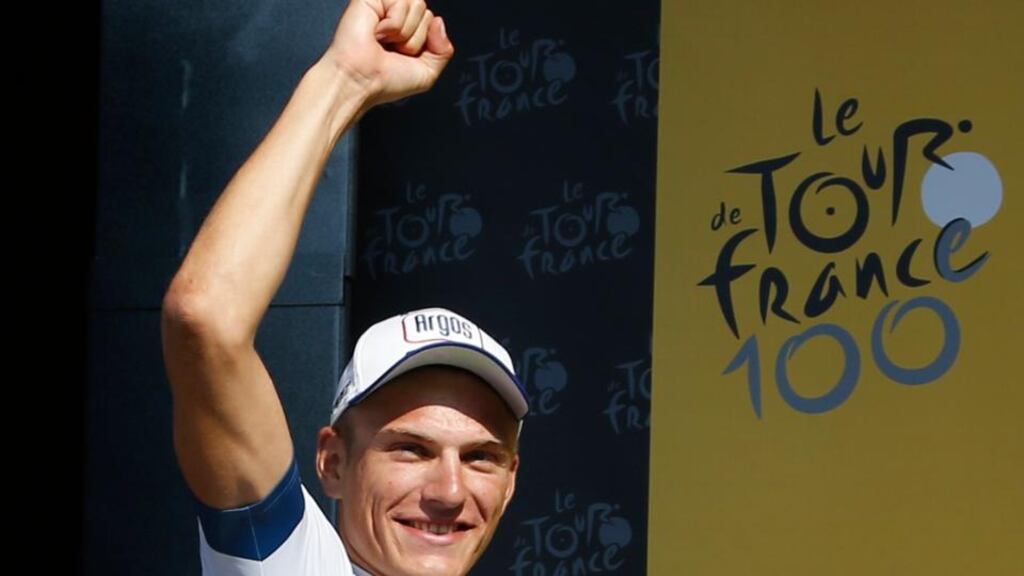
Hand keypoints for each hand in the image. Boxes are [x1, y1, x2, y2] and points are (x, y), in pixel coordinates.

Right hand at [326, 0, 454, 108]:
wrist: (361, 82)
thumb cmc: (386, 80)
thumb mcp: (427, 73)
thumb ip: (443, 50)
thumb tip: (438, 21)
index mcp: (407, 29)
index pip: (432, 21)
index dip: (424, 42)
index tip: (403, 56)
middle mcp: (395, 15)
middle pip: (426, 12)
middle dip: (415, 38)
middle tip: (392, 49)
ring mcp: (383, 4)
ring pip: (418, 5)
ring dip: (405, 32)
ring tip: (384, 41)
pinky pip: (402, 2)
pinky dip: (394, 23)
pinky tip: (377, 33)